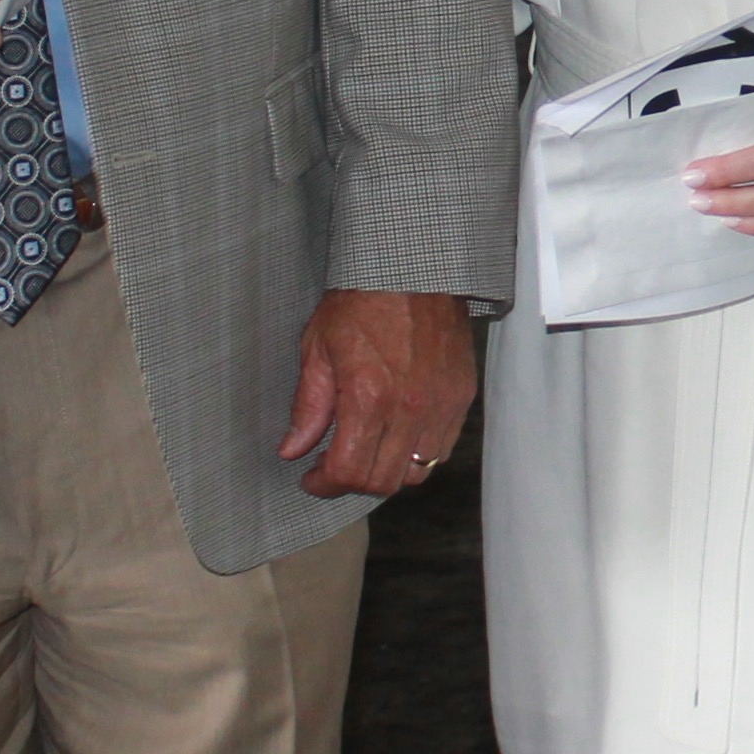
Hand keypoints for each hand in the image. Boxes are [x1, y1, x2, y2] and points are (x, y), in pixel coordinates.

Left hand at [277, 288, 476, 501]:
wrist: (414, 268)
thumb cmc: (362, 300)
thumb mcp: (319, 348)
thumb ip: (308, 407)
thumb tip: (292, 449)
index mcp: (368, 398)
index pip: (348, 472)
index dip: (324, 484)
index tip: (311, 478)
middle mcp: (409, 410)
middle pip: (383, 481)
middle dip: (352, 483)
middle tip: (334, 467)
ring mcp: (441, 406)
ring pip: (416, 472)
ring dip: (387, 472)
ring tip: (368, 452)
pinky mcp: (461, 397)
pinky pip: (442, 448)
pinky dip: (418, 454)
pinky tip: (398, 435)